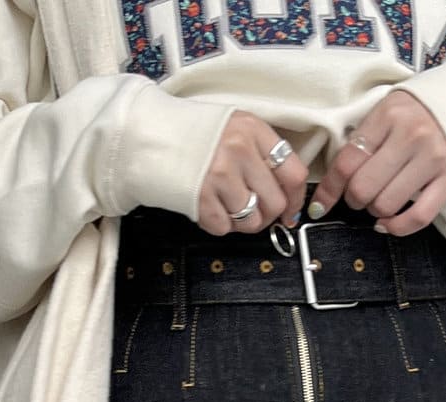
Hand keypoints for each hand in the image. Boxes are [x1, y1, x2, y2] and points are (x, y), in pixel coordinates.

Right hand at [197, 112, 308, 236]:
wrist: (149, 135)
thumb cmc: (194, 135)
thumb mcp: (235, 128)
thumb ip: (262, 154)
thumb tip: (288, 196)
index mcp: (253, 130)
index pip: (294, 173)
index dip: (296, 199)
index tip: (291, 210)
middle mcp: (239, 150)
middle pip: (275, 203)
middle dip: (268, 214)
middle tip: (255, 211)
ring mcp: (219, 175)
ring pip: (251, 221)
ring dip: (242, 222)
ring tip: (227, 206)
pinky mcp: (201, 198)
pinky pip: (224, 228)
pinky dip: (218, 223)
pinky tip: (209, 206)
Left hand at [308, 90, 445, 234]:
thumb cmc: (418, 113)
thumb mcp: (388, 112)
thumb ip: (364, 139)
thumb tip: (335, 181)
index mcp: (388, 115)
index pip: (347, 161)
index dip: (328, 190)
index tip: (319, 206)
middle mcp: (410, 136)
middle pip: (363, 187)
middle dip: (353, 200)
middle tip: (358, 196)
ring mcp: (432, 160)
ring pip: (385, 204)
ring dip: (375, 211)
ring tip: (379, 200)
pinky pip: (416, 218)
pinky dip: (396, 227)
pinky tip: (387, 223)